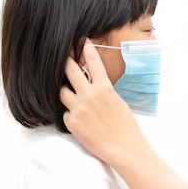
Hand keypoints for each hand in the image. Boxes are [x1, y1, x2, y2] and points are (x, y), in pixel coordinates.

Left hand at [60, 40, 143, 163]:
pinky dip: (72, 115)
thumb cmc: (125, 125)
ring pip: (61, 92)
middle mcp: (89, 95)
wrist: (123, 147)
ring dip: (66, 93)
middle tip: (61, 57)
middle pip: (69, 71)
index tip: (82, 41)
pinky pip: (66, 113)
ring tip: (73, 97)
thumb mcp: (118, 101)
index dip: (86, 49)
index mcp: (104, 88)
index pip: (93, 62)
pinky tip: (82, 122)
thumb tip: (94, 85)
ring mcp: (78, 108)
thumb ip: (104, 91)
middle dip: (64, 62)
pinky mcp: (71, 121)